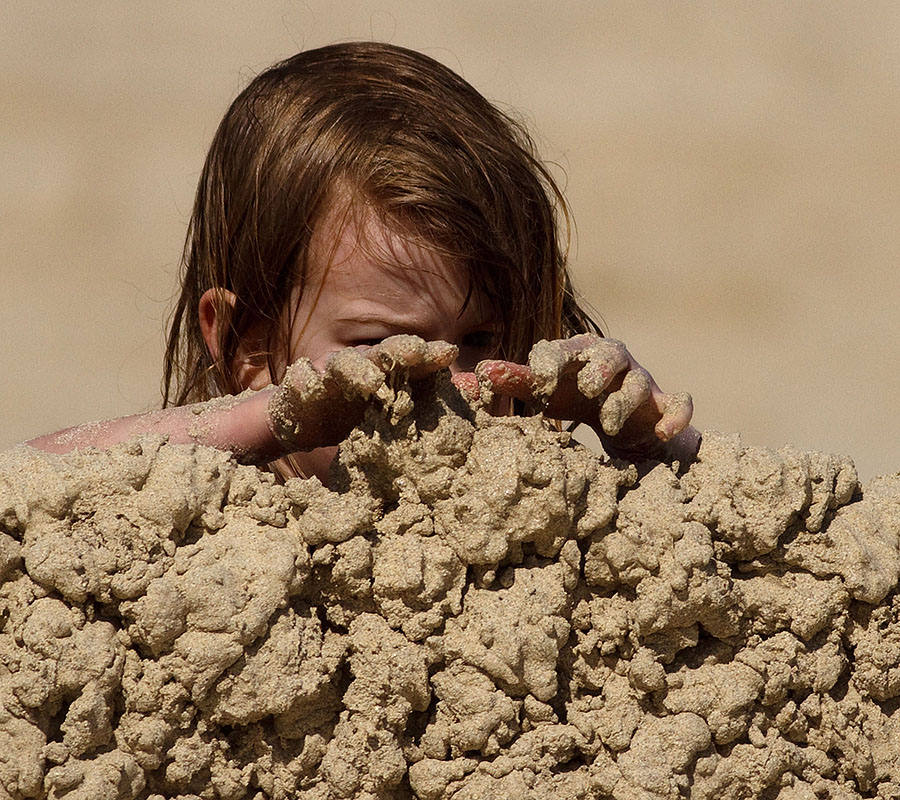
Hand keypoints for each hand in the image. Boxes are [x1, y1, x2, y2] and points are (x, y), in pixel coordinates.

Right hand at [267, 335, 456, 451]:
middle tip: (416, 351)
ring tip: (370, 380)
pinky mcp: (297, 391)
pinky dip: (300, 383)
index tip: (449, 352)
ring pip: (341, 366)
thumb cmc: (356, 415)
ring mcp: (326, 376)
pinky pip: (297, 386)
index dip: (429, 355)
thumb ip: (433, 402)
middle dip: (398, 352)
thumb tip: (476, 386)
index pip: (411, 361)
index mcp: (387, 373)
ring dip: (356, 370)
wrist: (301, 418)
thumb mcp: (396, 414)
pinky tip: (303, 382)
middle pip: (380, 355)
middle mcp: (358, 367)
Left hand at [471, 334, 698, 461]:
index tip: (536, 383)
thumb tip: (477, 374)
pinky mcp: (664, 406)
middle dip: (600, 368)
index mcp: (581, 353)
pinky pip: (678, 405)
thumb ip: (516, 382)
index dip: (551, 363)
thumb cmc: (575, 399)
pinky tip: (660, 432)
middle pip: (612, 352)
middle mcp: (615, 362)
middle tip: (586, 388)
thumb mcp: (545, 391)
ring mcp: (643, 383)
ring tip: (608, 423)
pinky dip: (674, 417)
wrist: (625, 424)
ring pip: (642, 382)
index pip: (565, 349)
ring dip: (626, 400)